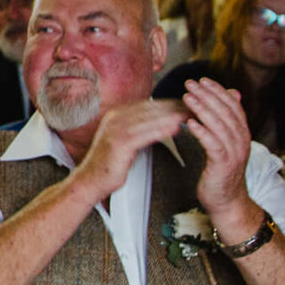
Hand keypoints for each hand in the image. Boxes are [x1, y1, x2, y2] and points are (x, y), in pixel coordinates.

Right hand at [69, 98, 189, 205]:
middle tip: (195, 106)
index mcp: (116, 115)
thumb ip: (137, 129)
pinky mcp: (118, 143)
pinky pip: (144, 134)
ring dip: (171, 116)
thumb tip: (159, 123)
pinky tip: (175, 128)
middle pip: (150, 109)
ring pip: (149, 119)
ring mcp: (115, 129)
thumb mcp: (123, 141)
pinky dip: (161, 130)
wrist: (89, 180)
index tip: (187, 104)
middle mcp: (115, 118)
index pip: (148, 105)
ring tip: (190, 114)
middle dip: (174, 107)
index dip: (169, 103)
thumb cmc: (109, 164)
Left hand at [181, 78, 257, 219]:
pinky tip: (190, 122)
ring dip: (203, 109)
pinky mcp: (224, 165)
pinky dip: (202, 131)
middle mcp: (242, 141)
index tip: (202, 80)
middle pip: (226, 112)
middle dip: (208, 95)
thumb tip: (230, 96)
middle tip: (190, 84)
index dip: (218, 91)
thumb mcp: (224, 144)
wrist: (227, 202)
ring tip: (188, 97)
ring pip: (220, 125)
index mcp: (242, 134)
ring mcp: (234, 153)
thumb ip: (224, 123)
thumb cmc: (221, 172)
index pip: (233, 105)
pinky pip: (213, 144)